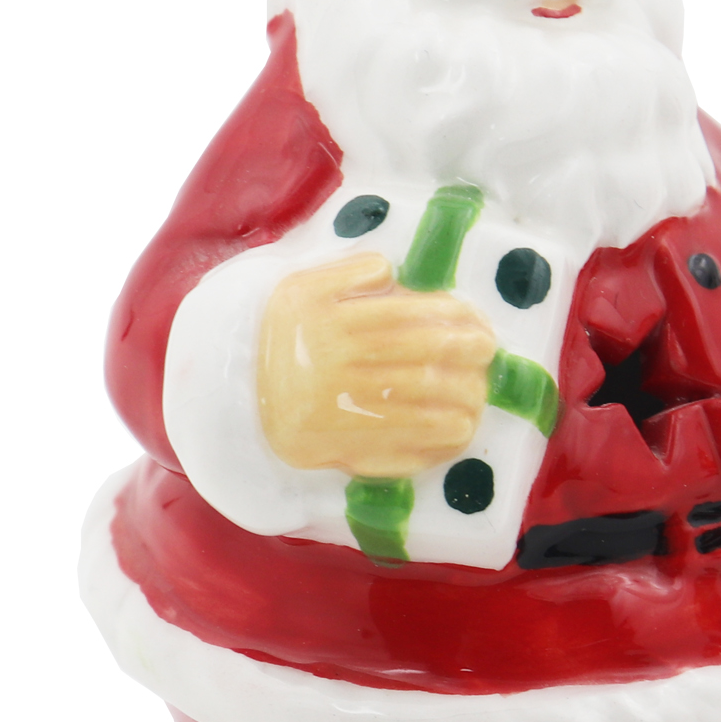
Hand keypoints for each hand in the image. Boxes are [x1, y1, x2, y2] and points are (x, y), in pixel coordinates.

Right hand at [257, 253, 499, 476]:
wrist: (232, 392)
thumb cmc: (280, 335)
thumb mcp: (301, 288)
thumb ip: (347, 272)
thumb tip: (393, 273)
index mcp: (328, 320)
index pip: (408, 317)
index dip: (453, 321)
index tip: (480, 325)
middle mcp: (332, 365)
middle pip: (418, 361)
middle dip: (464, 359)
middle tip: (488, 356)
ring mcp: (336, 410)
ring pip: (415, 407)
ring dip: (458, 404)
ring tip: (478, 398)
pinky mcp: (335, 447)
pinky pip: (395, 449)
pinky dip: (431, 444)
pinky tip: (454, 435)